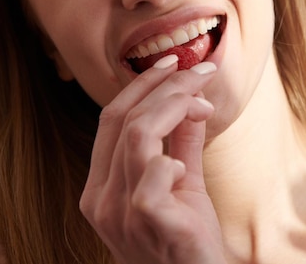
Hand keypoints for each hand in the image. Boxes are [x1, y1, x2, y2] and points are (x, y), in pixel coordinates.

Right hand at [79, 57, 225, 263]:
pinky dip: (172, 159)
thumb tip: (189, 100)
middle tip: (202, 72)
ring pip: (139, 135)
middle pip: (127, 119)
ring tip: (204, 104)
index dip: (141, 85)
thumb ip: (179, 144)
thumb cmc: (186, 241)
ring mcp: (120, 212)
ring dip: (177, 106)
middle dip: (168, 86)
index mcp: (100, 186)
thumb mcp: (181, 185)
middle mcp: (100, 198)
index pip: (111, 118)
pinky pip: (153, 176)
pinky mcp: (148, 223)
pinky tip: (185, 168)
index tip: (172, 63)